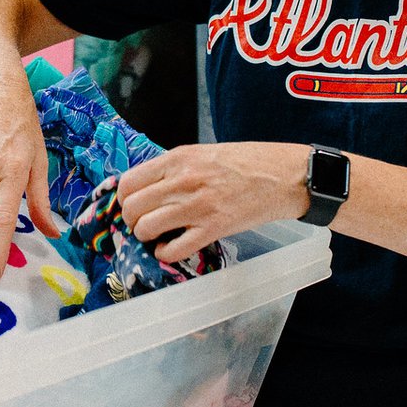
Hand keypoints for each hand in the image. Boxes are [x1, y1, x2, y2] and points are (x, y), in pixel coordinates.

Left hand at [116, 142, 310, 264]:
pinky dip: (165, 253)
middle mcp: (182, 181)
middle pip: (132, 207)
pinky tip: (170, 248)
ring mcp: (196, 206)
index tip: (131, 205)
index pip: (128, 181)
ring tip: (156, 236)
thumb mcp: (202, 153)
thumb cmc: (245, 162)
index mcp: (177, 158)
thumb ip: (174, 168)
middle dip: (132, 220)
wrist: (282, 175)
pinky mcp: (212, 229)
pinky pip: (173, 249)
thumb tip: (146, 188)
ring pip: (146, 228)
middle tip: (142, 223)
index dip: (124, 198)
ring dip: (146, 237)